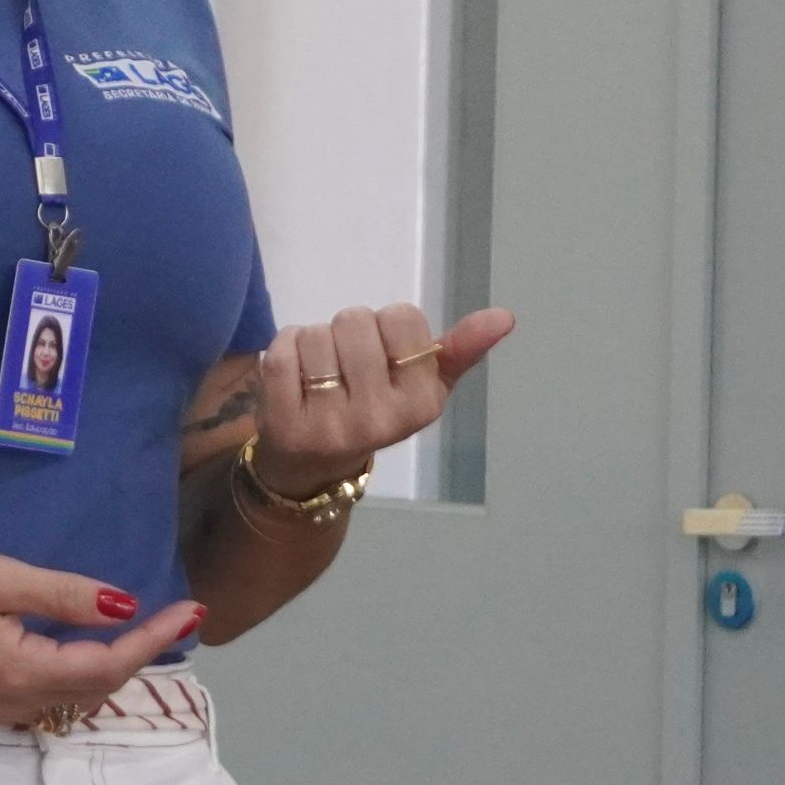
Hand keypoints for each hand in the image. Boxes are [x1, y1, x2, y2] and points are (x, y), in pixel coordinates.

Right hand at [0, 542, 202, 728]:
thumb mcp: (0, 577)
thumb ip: (65, 597)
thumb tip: (124, 607)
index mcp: (21, 673)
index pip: (108, 665)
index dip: (153, 638)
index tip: (192, 610)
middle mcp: (14, 705)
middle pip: (99, 689)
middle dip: (142, 654)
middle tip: (177, 615)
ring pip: (77, 699)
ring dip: (114, 668)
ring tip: (146, 629)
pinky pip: (50, 697)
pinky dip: (81, 674)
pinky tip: (90, 645)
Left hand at [247, 302, 515, 492]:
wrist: (313, 468)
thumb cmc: (373, 412)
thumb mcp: (423, 387)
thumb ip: (459, 351)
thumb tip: (504, 316)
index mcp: (420, 405)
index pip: (402, 318)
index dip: (388, 328)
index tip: (384, 358)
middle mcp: (378, 419)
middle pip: (355, 320)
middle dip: (348, 333)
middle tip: (347, 368)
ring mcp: (328, 425)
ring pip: (316, 334)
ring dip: (313, 344)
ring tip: (320, 376)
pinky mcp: (282, 425)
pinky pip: (280, 352)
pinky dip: (282, 351)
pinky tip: (293, 378)